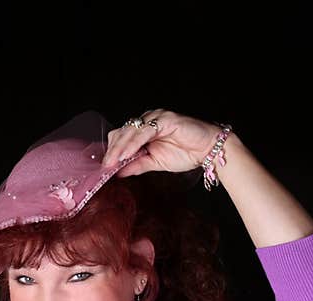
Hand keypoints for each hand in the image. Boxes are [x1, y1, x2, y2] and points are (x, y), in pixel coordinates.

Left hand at [101, 109, 219, 177]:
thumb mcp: (155, 162)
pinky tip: (127, 154)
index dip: (112, 150)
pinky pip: (145, 131)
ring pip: (131, 130)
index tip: (104, 166)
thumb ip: (137, 164)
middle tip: (105, 165)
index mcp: (144, 129)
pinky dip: (134, 143)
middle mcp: (148, 120)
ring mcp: (156, 118)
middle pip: (123, 132)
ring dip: (120, 147)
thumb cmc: (186, 153)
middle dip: (112, 150)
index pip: (122, 137)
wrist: (208, 150)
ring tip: (113, 161)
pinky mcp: (165, 119)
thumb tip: (118, 172)